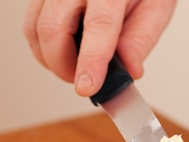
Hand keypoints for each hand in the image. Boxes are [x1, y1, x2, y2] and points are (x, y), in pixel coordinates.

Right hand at [24, 0, 176, 96]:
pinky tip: (65, 52)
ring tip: (77, 67)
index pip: (99, 25)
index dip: (91, 60)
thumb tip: (129, 70)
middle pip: (54, 28)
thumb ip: (141, 38)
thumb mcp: (157, 7)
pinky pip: (31, 23)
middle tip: (86, 81)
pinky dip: (44, 47)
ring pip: (35, 28)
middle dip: (64, 66)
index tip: (87, 87)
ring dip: (52, 59)